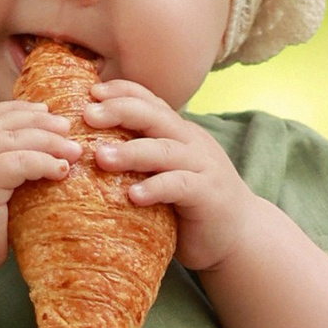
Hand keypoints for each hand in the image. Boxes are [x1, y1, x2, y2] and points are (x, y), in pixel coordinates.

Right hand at [0, 98, 77, 275]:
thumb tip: (16, 151)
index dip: (15, 112)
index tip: (42, 111)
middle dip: (36, 121)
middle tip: (64, 125)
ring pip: (13, 139)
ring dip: (48, 141)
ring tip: (72, 149)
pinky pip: (20, 162)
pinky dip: (45, 163)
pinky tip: (62, 171)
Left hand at [80, 80, 257, 270]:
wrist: (240, 235)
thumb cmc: (191, 205)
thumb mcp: (166, 172)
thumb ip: (141, 158)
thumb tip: (89, 150)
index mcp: (178, 133)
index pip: (150, 102)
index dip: (122, 92)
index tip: (91, 91)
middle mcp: (191, 143)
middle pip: (155, 117)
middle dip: (120, 111)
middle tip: (87, 114)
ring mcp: (202, 166)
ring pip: (164, 150)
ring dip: (131, 152)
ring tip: (101, 157)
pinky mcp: (208, 194)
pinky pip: (180, 186)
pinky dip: (156, 187)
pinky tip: (133, 196)